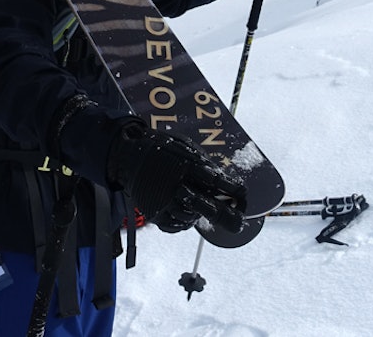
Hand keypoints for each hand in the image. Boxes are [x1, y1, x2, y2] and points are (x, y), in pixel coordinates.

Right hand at [107, 123, 246, 232]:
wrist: (128, 155)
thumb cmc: (162, 148)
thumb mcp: (186, 148)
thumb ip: (204, 165)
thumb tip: (224, 181)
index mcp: (188, 166)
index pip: (219, 183)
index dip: (234, 191)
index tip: (243, 197)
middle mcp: (177, 186)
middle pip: (209, 208)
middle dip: (226, 217)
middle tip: (238, 222)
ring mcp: (165, 202)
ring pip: (193, 218)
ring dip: (203, 215)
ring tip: (205, 208)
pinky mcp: (155, 213)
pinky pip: (176, 225)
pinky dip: (185, 222)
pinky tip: (187, 213)